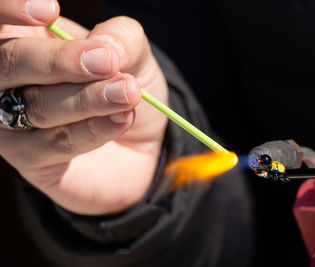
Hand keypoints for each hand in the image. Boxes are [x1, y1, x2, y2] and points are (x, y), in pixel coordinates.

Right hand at [0, 1, 167, 214]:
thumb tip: (105, 46)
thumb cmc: (127, 90)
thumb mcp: (135, 57)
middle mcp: (12, 82)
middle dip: (60, 61)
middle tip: (108, 62)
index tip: (49, 11)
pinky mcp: (31, 159)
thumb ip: (122, 40)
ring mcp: (14, 123)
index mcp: (30, 42)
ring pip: (37, 106)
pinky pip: (56, 143)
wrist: (142, 142)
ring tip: (128, 93)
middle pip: (9, 63)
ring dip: (88, 99)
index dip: (10, 11)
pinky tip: (122, 118)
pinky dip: (93, 129)